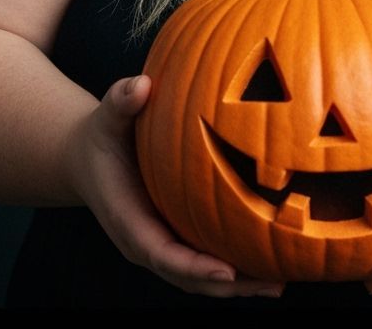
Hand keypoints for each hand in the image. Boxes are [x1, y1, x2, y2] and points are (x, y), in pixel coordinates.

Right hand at [65, 74, 284, 297]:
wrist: (90, 158)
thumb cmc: (104, 136)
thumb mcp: (108, 117)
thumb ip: (121, 101)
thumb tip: (140, 85)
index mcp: (129, 222)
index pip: (162, 255)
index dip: (195, 267)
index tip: (227, 271)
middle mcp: (147, 242)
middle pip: (190, 277)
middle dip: (230, 285)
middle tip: (272, 285)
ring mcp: (163, 242)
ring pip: (202, 276)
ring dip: (240, 283)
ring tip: (281, 282)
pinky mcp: (177, 236)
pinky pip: (207, 257)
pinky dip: (236, 263)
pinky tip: (272, 258)